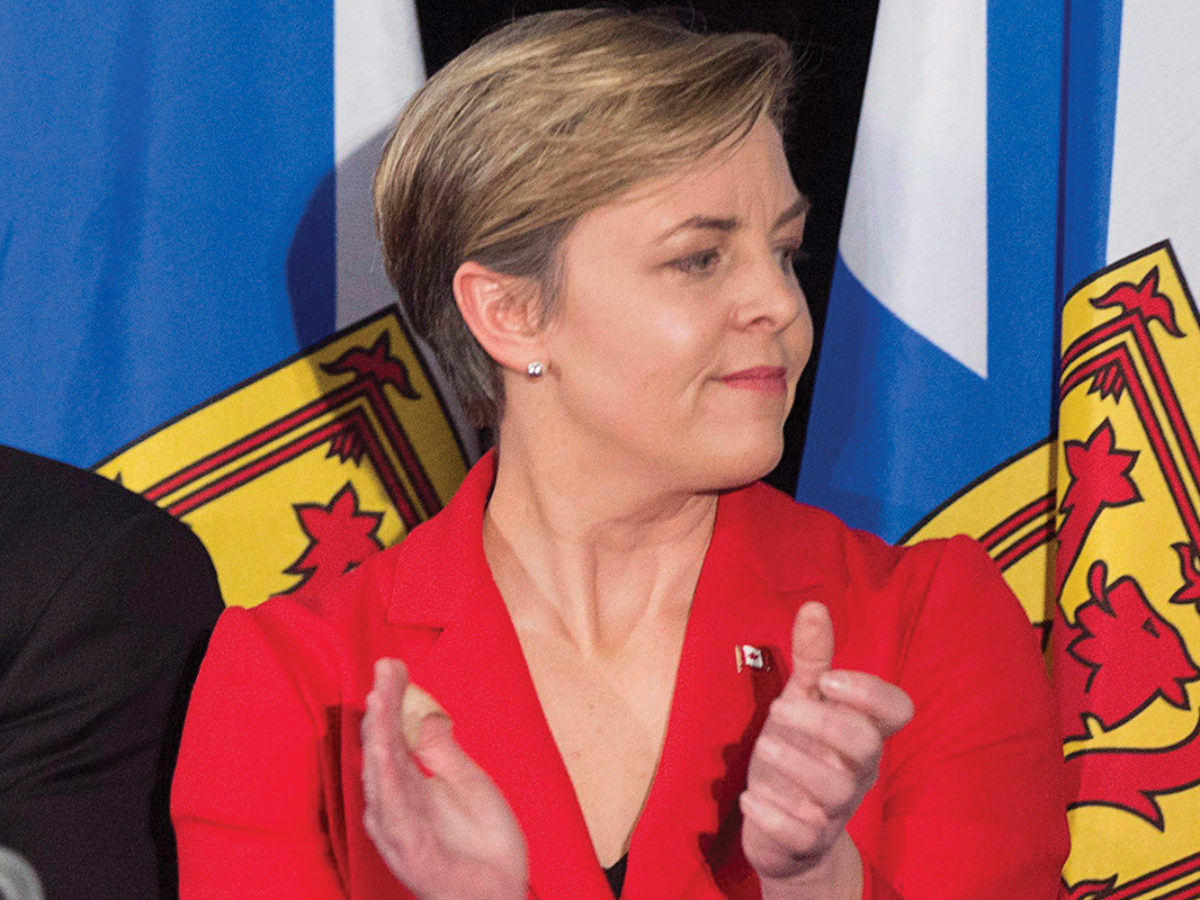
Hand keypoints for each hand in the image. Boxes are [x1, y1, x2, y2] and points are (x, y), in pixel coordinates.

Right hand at [361, 658, 528, 899]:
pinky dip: (386, 781)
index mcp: (409, 785)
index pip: (394, 733)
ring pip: (381, 774)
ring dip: (377, 737)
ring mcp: (398, 827)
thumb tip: (430, 714)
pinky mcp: (407, 850)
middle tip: (383, 670)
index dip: (392, 698)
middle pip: (383, 747)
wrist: (501, 894)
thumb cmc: (484, 845)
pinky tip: (383, 753)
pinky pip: (392, 811)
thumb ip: (443, 749)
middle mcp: (396, 803)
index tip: (391, 664)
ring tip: (377, 700)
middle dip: (382, 707)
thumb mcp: (468, 781)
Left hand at [741, 602, 913, 896]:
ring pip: (835, 789)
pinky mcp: (807, 841)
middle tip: (778, 709)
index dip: (869, 691)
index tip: (828, 681)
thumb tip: (814, 605)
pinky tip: (748, 798)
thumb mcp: (801, 704)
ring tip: (762, 747)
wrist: (784, 837)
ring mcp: (834, 809)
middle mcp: (856, 771)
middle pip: (865, 743)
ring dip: (794, 762)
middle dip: (822, 721)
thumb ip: (811, 660)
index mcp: (860, 732)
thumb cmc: (799, 755)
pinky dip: (773, 814)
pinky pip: (801, 832)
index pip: (897, 709)